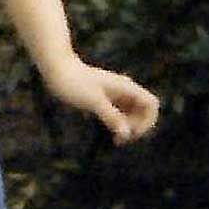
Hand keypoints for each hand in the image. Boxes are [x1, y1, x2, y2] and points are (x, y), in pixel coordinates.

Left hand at [44, 57, 160, 146]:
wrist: (56, 69)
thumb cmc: (74, 83)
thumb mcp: (93, 101)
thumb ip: (111, 116)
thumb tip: (127, 133)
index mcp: (125, 87)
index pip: (151, 104)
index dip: (148, 121)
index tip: (133, 133)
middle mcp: (124, 89)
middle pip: (144, 110)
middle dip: (138, 126)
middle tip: (120, 139)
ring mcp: (115, 93)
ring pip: (132, 112)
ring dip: (128, 126)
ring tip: (116, 140)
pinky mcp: (105, 97)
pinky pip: (120, 112)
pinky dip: (119, 123)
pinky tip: (110, 132)